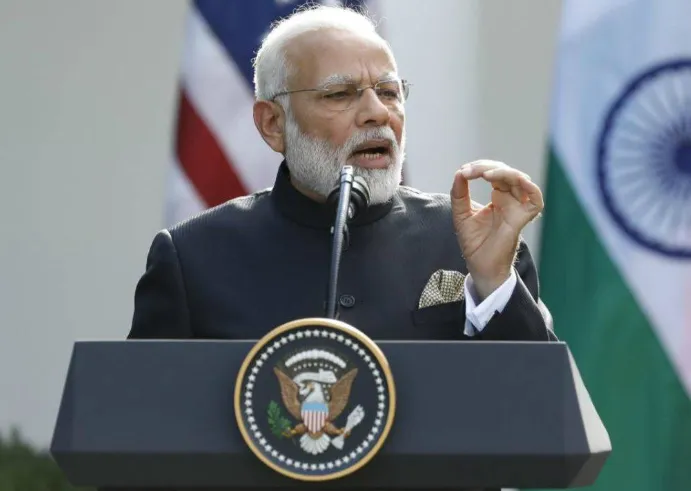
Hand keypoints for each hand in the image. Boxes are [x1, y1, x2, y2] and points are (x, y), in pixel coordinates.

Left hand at [451, 160, 543, 299]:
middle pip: (505, 172)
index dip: (480, 167)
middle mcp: (510, 199)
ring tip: (483, 174)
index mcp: (498, 196)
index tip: (463, 172)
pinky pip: (536, 199)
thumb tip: (459, 173)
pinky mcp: (523, 218)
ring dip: (502, 172)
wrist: (480, 266)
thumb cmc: (474, 243)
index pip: (494, 172)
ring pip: (520, 179)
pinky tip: (514, 180)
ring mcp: (518, 207)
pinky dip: (529, 186)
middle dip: (486, 167)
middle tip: (468, 172)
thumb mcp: (461, 214)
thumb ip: (459, 194)